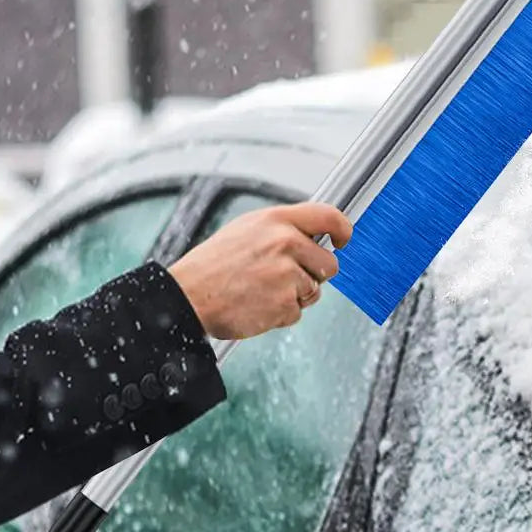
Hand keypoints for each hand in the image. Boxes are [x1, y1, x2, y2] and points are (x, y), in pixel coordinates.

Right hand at [169, 202, 351, 339]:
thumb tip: (311, 237)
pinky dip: (280, 314)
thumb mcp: (245, 231)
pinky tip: (257, 305)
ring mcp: (287, 274)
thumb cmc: (212, 266)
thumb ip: (280, 230)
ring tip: (261, 291)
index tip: (343, 241)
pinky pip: (297, 313)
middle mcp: (285, 243)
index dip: (343, 230)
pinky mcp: (284, 303)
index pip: (329, 217)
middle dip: (313, 275)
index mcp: (276, 220)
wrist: (188, 296)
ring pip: (313, 291)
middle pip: (328, 264)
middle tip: (283, 279)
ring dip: (294, 297)